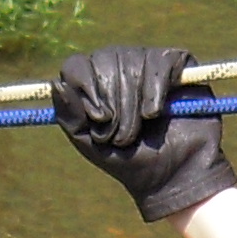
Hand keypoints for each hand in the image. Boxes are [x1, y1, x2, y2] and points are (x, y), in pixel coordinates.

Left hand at [53, 44, 236, 219]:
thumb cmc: (130, 161)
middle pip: (104, 60)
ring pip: (132, 61)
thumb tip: (57, 83)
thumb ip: (69, 116)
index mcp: (95, 81)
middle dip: (113, 103)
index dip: (85, 89)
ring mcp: (149, 62)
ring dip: (133, 104)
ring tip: (140, 131)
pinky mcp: (179, 65)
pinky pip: (159, 63)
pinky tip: (155, 113)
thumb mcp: (89, 142)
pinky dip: (154, 91)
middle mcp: (120, 65)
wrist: (173, 177)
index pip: (77, 65)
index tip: (98, 119)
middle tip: (122, 136)